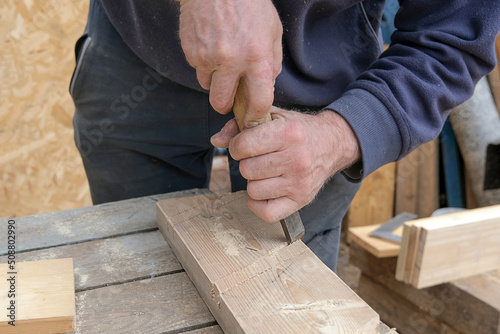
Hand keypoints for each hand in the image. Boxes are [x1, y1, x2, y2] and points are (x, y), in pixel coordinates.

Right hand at [179, 0, 282, 124]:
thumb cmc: (250, 5)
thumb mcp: (273, 31)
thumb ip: (272, 62)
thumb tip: (267, 85)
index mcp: (257, 58)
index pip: (258, 102)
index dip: (255, 115)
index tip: (252, 118)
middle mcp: (232, 61)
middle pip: (222, 103)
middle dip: (226, 105)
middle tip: (230, 98)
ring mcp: (208, 57)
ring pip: (207, 87)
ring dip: (214, 81)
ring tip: (222, 60)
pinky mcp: (191, 51)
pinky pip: (198, 69)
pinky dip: (204, 64)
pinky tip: (212, 45)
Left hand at [211, 108, 360, 221]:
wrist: (333, 143)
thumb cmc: (298, 130)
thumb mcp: (273, 117)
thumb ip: (241, 125)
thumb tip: (216, 141)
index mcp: (288, 133)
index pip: (243, 146)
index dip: (236, 145)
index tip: (244, 144)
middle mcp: (296, 159)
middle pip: (246, 169)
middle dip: (246, 162)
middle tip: (258, 158)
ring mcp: (299, 182)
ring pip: (253, 190)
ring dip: (253, 181)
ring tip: (265, 172)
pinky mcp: (302, 200)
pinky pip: (267, 213)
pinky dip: (259, 204)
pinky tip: (264, 191)